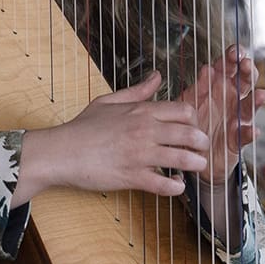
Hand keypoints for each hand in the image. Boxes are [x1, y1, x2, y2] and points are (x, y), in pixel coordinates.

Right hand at [16, 72, 209, 202]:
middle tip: (203, 149)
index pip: (183, 111)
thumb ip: (137, 90)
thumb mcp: (109, 101)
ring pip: (181, 159)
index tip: (194, 128)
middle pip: (189, 134)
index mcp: (141, 111)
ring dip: (195, 164)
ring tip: (198, 167)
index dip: (195, 121)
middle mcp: (144, 131)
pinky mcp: (132, 177)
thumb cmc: (83, 127)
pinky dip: (175, 187)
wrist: (61, 152)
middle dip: (202, 143)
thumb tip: (157, 76)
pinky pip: (162, 184)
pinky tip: (177, 186)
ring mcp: (139, 154)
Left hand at [178, 45, 264, 184]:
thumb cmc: (192, 122)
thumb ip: (199, 87)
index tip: (234, 52)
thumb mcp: (190, 102)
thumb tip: (207, 69)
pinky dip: (250, 133)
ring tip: (259, 95)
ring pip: (249, 107)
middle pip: (245, 81)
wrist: (192, 153)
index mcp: (219, 85)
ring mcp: (237, 118)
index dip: (234, 57)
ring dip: (255, 100)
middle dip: (247, 71)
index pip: (230, 66)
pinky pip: (245, 136)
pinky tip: (252, 130)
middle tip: (245, 64)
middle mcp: (232, 99)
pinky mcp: (238, 139)